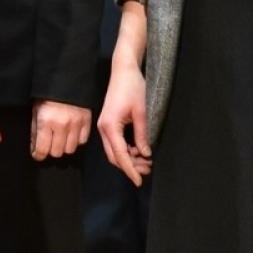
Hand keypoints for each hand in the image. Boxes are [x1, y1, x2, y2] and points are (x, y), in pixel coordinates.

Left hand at [30, 100, 90, 160]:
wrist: (65, 79)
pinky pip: (82, 141)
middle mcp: (62, 125)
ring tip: (60, 139)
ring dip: (64, 146)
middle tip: (48, 144)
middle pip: (57, 152)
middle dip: (50, 150)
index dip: (38, 155)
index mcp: (46, 122)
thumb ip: (35, 131)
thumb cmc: (47, 95)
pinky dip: (76, 140)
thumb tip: (35, 148)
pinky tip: (71, 134)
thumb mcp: (36, 111)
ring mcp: (76, 124)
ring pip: (70, 149)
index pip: (42, 150)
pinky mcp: (87, 121)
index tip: (37, 154)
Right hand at [96, 61, 151, 185]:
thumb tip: (145, 154)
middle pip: (114, 156)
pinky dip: (126, 150)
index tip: (139, 181)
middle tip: (148, 170)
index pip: (120, 155)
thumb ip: (141, 135)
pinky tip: (138, 150)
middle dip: (130, 166)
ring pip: (114, 151)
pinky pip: (115, 142)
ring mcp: (104, 126)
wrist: (123, 70)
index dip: (130, 170)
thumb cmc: (132, 88)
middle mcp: (103, 128)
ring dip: (128, 159)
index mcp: (110, 127)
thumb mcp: (141, 113)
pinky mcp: (108, 123)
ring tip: (146, 162)